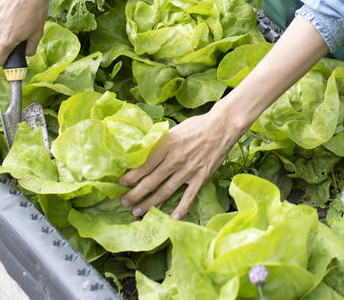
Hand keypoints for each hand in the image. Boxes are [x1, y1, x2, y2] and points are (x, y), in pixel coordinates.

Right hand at [0, 0, 51, 66]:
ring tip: (16, 9)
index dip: (2, 59)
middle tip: (19, 23)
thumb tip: (26, 53)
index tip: (7, 55)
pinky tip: (9, 0)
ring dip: (1, 20)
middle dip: (6, 35)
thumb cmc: (36, 7)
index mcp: (6, 40)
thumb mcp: (38, 31)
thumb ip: (30, 48)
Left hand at [119, 109, 245, 219]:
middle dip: (135, 193)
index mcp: (167, 145)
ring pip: (165, 191)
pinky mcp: (201, 177)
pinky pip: (189, 197)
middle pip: (151, 180)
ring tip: (137, 211)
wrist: (222, 126)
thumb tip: (143, 153)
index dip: (131, 175)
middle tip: (124, 201)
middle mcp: (175, 159)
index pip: (144, 164)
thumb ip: (161, 143)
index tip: (121, 183)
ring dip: (150, 203)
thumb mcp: (174, 130)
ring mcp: (188, 170)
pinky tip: (172, 219)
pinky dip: (180, 209)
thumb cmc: (197, 125)